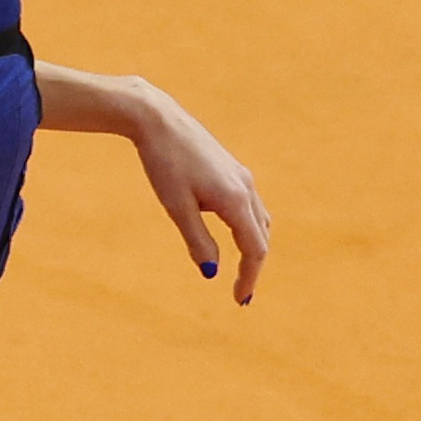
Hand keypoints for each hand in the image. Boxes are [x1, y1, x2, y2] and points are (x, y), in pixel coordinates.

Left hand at [118, 83, 269, 304]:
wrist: (158, 120)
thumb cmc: (164, 163)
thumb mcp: (176, 207)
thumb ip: (197, 240)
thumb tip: (212, 272)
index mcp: (235, 201)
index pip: (254, 249)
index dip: (249, 277)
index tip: (239, 300)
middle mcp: (246, 188)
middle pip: (261, 237)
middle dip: (253, 266)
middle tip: (240, 293)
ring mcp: (242, 176)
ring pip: (259, 220)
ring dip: (253, 246)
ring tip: (241, 268)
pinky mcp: (232, 168)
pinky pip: (250, 205)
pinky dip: (247, 226)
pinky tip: (232, 233)